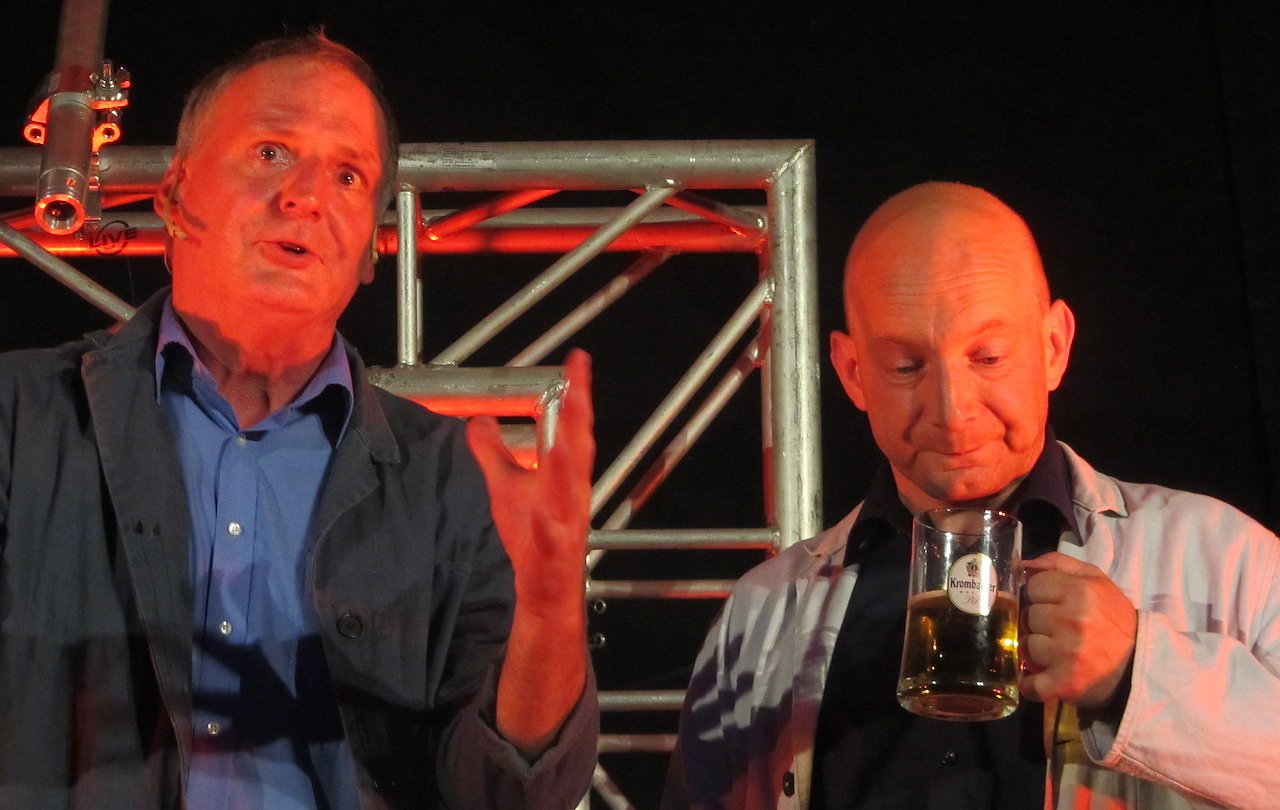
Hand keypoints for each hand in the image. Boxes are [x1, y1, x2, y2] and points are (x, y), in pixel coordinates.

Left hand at [466, 348, 594, 754]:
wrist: (545, 586)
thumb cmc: (530, 535)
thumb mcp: (504, 485)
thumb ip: (492, 452)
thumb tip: (478, 421)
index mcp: (566, 472)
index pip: (572, 425)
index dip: (577, 393)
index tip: (578, 360)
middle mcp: (573, 489)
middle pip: (579, 444)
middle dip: (580, 411)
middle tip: (580, 378)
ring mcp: (567, 515)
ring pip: (574, 475)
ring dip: (574, 447)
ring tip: (574, 414)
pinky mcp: (557, 542)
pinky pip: (558, 519)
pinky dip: (556, 503)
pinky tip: (553, 491)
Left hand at [1020, 552, 1136, 707]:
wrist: (1141, 664)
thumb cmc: (1114, 619)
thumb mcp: (1096, 580)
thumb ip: (1059, 564)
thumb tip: (1023, 565)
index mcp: (1080, 591)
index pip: (1032, 586)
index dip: (1039, 596)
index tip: (1052, 605)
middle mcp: (1072, 619)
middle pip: (1028, 616)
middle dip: (1038, 623)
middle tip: (1057, 631)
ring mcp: (1067, 652)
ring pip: (1026, 646)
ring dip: (1037, 652)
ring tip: (1056, 653)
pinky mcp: (1064, 682)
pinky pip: (1030, 683)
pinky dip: (1033, 685)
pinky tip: (1044, 679)